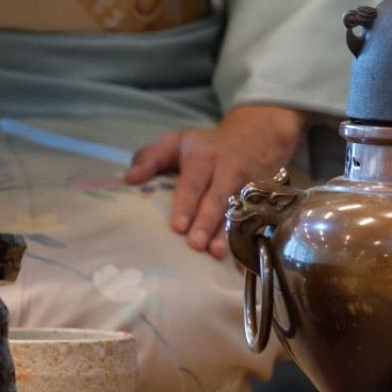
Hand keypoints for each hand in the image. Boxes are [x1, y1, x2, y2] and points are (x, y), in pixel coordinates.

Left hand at [125, 104, 306, 257]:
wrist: (257, 134)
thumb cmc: (207, 146)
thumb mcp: (177, 141)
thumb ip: (150, 157)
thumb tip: (129, 179)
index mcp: (202, 156)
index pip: (193, 181)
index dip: (186, 204)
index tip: (177, 226)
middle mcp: (226, 168)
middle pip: (216, 197)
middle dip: (207, 221)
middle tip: (195, 244)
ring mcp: (247, 183)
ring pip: (237, 210)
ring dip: (227, 233)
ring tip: (216, 253)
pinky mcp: (263, 196)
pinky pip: (256, 218)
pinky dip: (249, 238)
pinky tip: (241, 258)